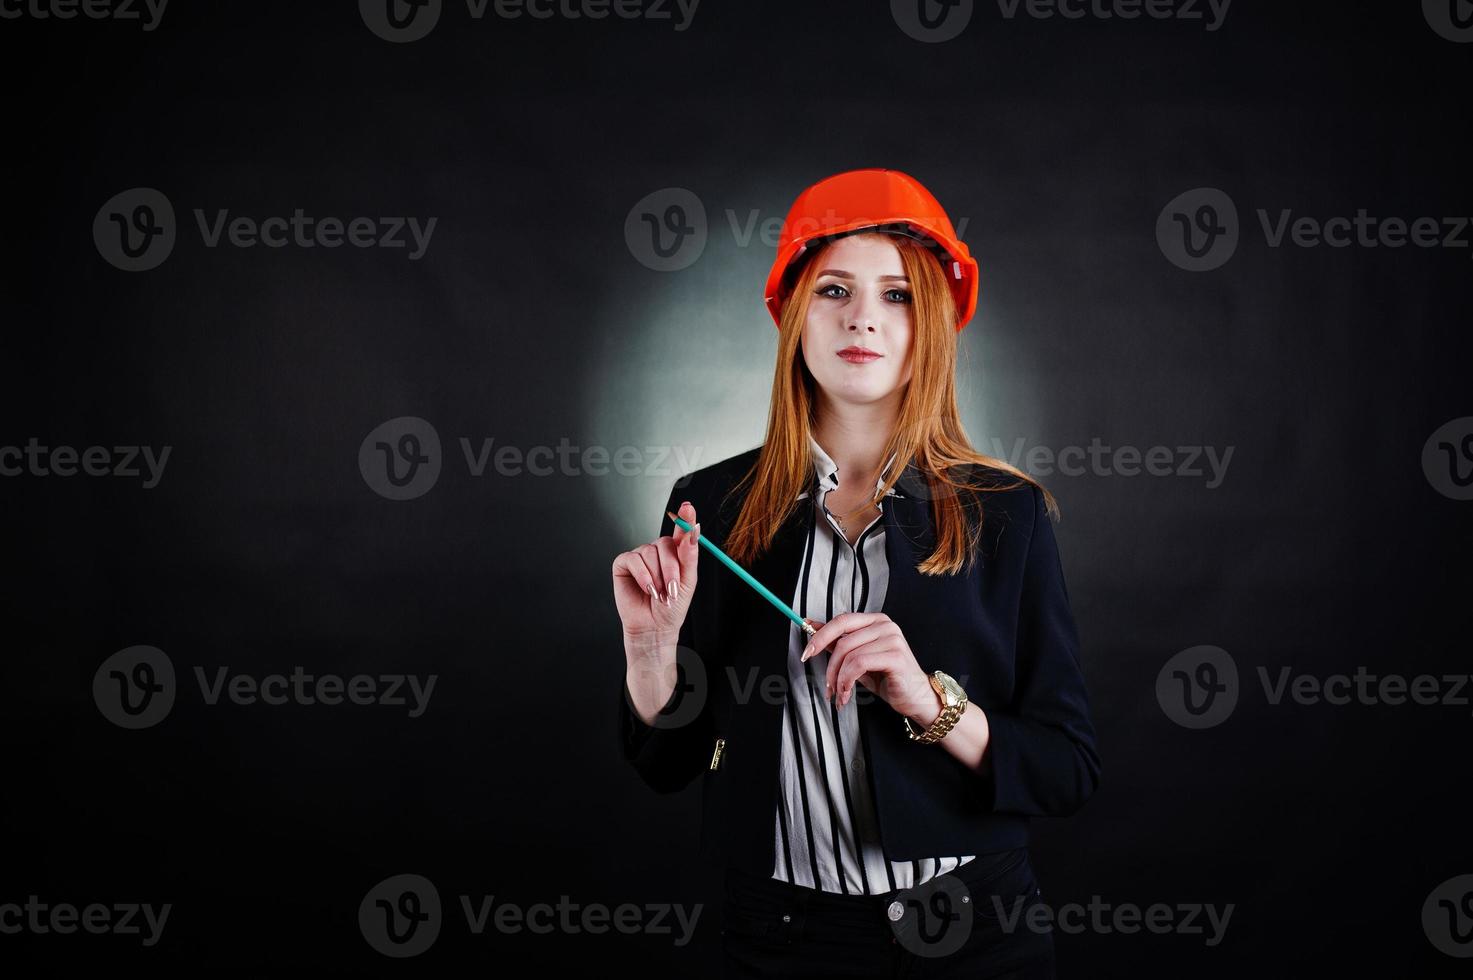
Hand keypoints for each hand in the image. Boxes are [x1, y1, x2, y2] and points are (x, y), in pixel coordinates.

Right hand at [612, 500, 699, 642]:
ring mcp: (640, 555)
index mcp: (675, 553)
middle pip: (664, 543)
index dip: (685, 518)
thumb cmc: (671, 607)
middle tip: (672, 589)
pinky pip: (633, 560)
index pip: (681, 530)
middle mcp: (657, 551)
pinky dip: (642, 576)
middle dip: (670, 568)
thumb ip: (689, 555)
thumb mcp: (687, 581)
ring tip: (659, 594)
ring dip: (657, 577)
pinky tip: (647, 589)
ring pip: (649, 552)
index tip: (688, 507)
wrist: (654, 627)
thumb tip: (693, 530)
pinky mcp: (624, 563)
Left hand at [800, 612, 940, 724]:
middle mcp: (885, 625)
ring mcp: (892, 639)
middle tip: (826, 686)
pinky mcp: (895, 656)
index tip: (806, 653)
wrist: (914, 697)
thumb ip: (837, 642)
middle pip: (843, 640)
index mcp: (875, 621)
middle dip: (829, 666)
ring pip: (849, 655)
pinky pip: (859, 664)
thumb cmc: (887, 677)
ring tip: (840, 695)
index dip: (820, 636)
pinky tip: (847, 694)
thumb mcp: (857, 659)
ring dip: (838, 680)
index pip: (841, 621)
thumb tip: (810, 626)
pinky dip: (847, 681)